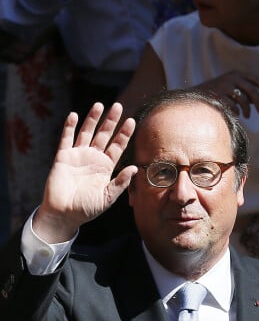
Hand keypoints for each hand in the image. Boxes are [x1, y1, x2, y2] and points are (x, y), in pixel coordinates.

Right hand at [34, 102, 136, 242]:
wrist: (64, 215)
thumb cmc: (87, 209)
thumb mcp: (107, 198)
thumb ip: (120, 183)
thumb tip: (135, 168)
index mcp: (106, 167)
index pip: (117, 147)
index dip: (124, 134)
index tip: (132, 121)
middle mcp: (93, 158)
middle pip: (104, 135)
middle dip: (111, 121)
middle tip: (118, 106)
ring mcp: (78, 156)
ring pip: (86, 133)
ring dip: (92, 119)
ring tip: (100, 105)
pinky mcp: (63, 157)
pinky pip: (66, 139)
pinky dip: (69, 127)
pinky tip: (74, 115)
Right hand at [199, 70, 258, 117]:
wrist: (198, 95)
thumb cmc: (220, 92)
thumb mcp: (235, 88)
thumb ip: (249, 92)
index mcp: (237, 73)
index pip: (255, 79)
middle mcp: (232, 77)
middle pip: (252, 91)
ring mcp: (224, 86)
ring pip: (243, 100)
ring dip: (247, 110)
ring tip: (247, 116)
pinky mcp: (218, 95)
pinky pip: (233, 106)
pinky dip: (236, 111)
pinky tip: (237, 114)